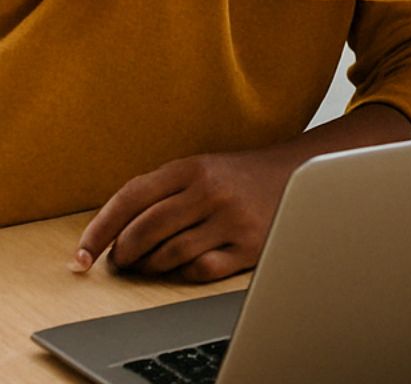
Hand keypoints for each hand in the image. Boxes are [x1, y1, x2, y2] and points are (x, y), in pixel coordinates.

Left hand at [73, 143, 300, 282]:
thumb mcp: (197, 169)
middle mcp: (212, 191)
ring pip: (168, 255)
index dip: (98, 232)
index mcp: (192, 167)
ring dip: (151, 266)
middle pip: (144, 232)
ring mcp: (232, 219)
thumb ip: (155, 193)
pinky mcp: (250, 245)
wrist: (298, 173)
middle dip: (124, 254)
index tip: (81, 257)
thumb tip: (108, 237)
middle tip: (123, 260)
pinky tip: (185, 264)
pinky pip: (199, 270)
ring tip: (152, 262)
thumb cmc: (236, 177)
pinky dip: (183, 273)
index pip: (129, 199)